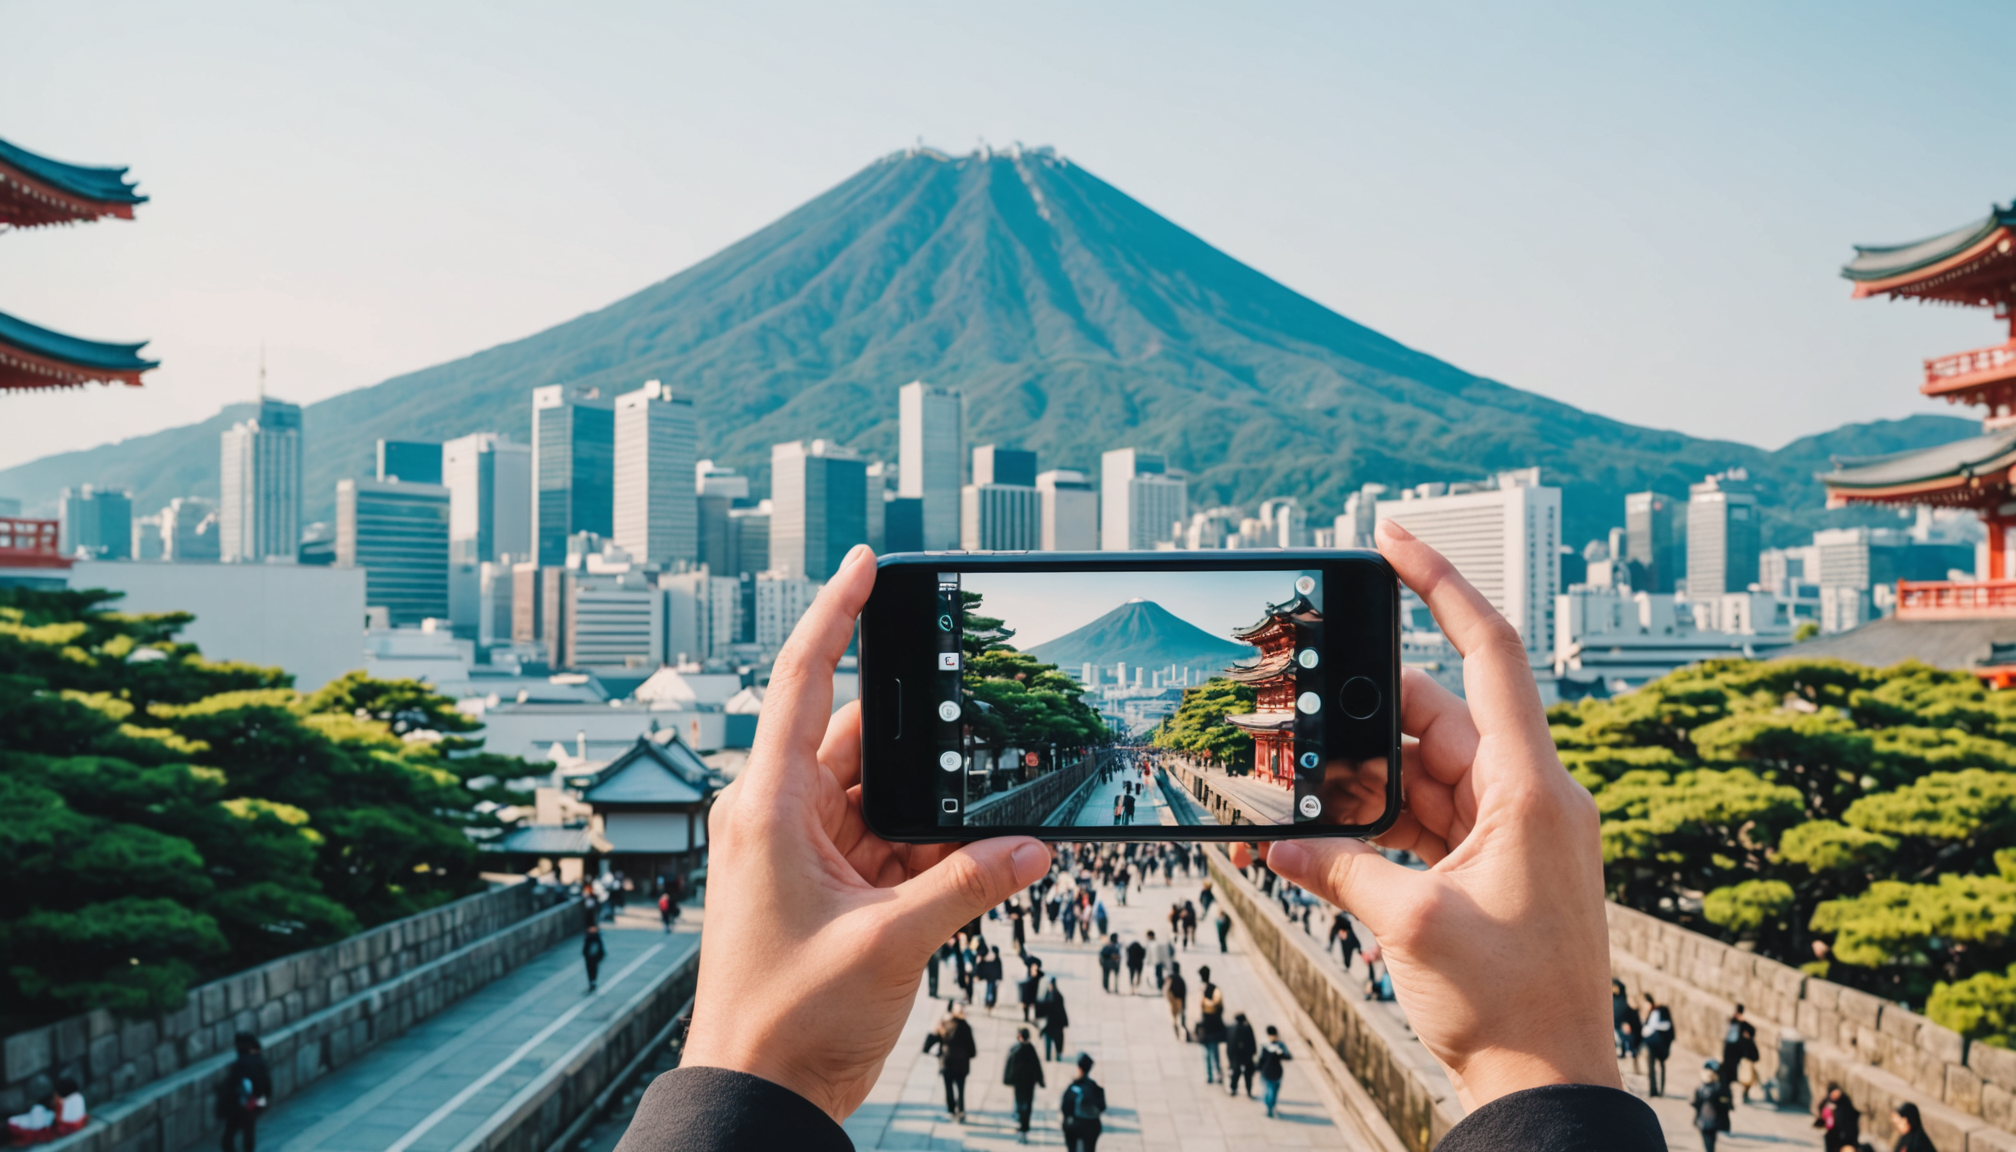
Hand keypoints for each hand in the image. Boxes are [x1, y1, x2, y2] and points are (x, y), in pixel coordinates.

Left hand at [679, 545, 1051, 1120]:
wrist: (761, 1094)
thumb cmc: (785, 1019)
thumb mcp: (888, 943)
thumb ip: (966, 886)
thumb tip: (1030, 847)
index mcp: (767, 806)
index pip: (803, 681)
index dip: (835, 614)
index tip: (865, 563)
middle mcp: (779, 816)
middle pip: (859, 740)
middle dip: (923, 740)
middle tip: (980, 720)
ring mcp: (804, 853)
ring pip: (882, 797)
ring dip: (934, 809)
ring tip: (989, 809)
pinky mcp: (829, 890)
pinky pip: (891, 845)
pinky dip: (933, 850)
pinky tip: (980, 859)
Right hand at [1239, 519, 1616, 1107]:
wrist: (1548, 1083)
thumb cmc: (1513, 1007)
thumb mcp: (1410, 925)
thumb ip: (1339, 867)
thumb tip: (1276, 841)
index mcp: (1532, 789)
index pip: (1491, 654)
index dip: (1441, 587)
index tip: (1393, 539)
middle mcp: (1527, 797)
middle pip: (1435, 715)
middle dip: (1361, 711)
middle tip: (1294, 701)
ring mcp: (1510, 833)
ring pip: (1422, 769)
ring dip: (1362, 775)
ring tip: (1296, 777)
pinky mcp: (1490, 868)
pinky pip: (1423, 819)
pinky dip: (1375, 821)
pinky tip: (1322, 829)